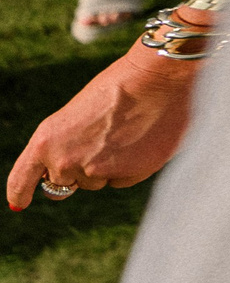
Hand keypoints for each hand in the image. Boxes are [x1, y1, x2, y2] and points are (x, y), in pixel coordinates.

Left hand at [8, 46, 198, 208]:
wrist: (155, 78)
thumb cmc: (117, 88)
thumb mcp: (76, 116)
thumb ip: (65, 146)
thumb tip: (69, 176)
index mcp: (46, 142)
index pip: (21, 180)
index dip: (20, 193)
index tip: (21, 203)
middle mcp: (65, 161)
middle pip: (65, 181)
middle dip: (79, 167)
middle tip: (99, 140)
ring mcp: (96, 171)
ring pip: (97, 180)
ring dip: (108, 165)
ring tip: (126, 132)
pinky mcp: (127, 176)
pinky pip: (123, 180)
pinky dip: (131, 165)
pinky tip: (142, 139)